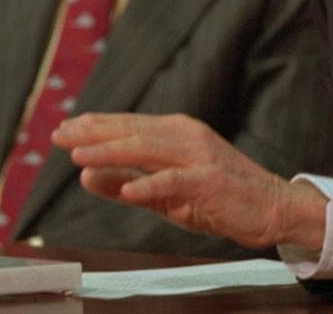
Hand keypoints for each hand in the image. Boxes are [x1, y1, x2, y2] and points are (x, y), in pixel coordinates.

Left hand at [52, 112, 325, 251]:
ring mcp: (200, 156)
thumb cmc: (219, 197)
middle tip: (60, 134)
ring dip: (113, 152)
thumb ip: (126, 183)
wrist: (272, 206)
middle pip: (134, 132)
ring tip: (80, 154)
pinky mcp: (210, 180)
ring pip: (149, 149)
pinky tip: (127, 190)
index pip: (130, 126)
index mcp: (178, 133)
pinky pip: (175, 181)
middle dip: (94, 133)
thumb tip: (85, 174)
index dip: (96, 127)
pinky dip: (151, 184)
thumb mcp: (165, 192)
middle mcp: (188, 137)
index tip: (65, 128)